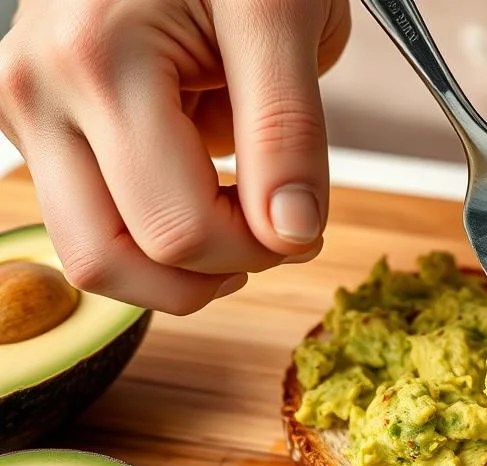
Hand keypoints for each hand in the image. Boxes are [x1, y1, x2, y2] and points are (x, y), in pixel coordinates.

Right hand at [0, 0, 349, 312]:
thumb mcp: (285, 20)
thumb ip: (286, 130)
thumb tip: (290, 233)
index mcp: (96, 61)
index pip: (178, 230)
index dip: (259, 248)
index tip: (302, 219)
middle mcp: (39, 90)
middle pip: (113, 261)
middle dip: (210, 266)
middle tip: (270, 223)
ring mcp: (28, 109)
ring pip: (94, 254)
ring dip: (177, 260)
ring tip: (236, 207)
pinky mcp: (38, 124)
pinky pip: (96, 219)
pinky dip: (155, 224)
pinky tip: (197, 178)